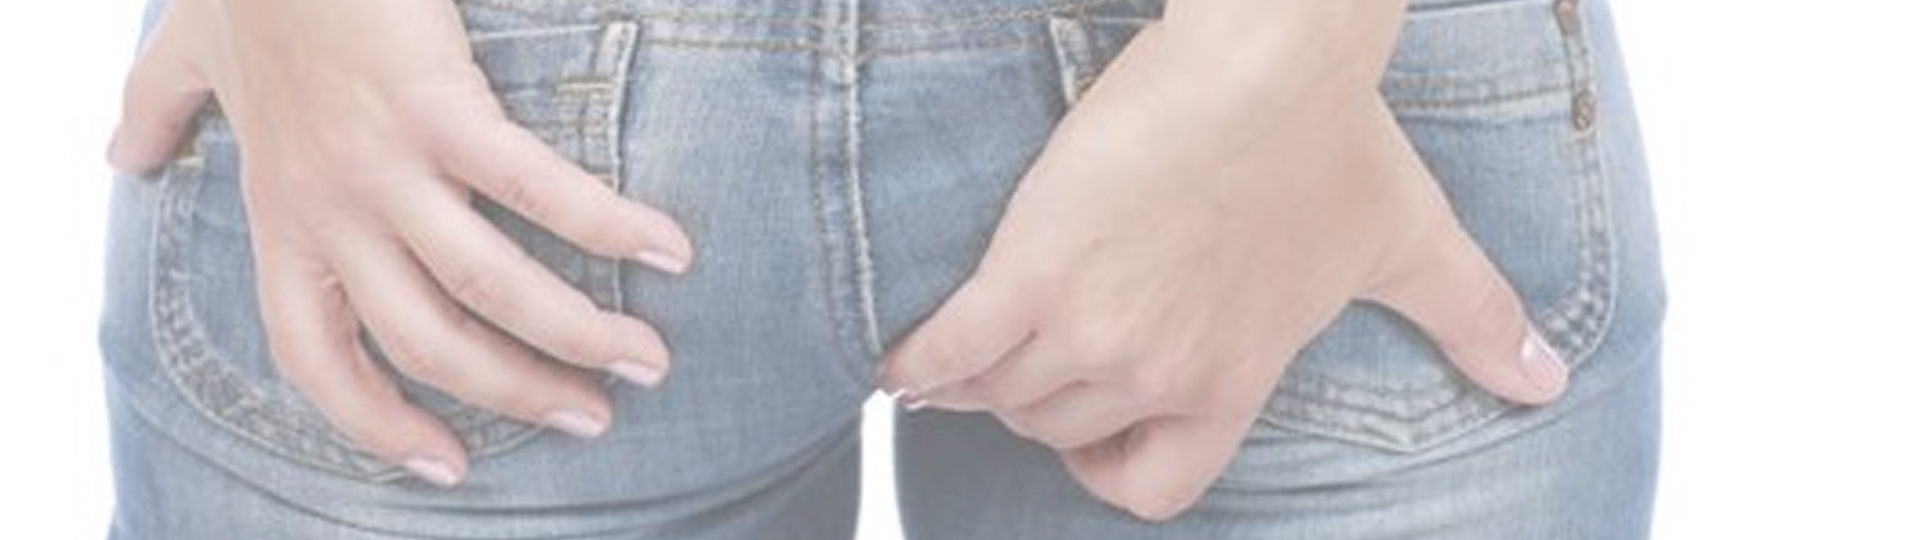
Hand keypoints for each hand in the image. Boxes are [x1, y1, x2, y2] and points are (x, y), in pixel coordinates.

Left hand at [109, 0, 691, 485]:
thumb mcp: (186, 58)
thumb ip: (158, 111)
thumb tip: (123, 152)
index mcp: (284, 216)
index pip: (320, 359)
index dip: (380, 425)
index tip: (448, 464)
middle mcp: (333, 212)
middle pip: (430, 342)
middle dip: (518, 394)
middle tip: (592, 419)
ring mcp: (386, 166)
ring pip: (489, 286)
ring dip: (577, 335)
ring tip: (645, 363)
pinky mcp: (440, 110)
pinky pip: (539, 189)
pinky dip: (610, 226)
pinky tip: (669, 252)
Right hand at [879, 19, 1567, 519]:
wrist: (1268, 63)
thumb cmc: (1335, 140)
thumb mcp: (1410, 244)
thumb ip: (1473, 318)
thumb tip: (1550, 382)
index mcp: (1233, 377)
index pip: (1153, 487)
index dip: (1110, 470)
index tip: (1090, 436)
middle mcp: (1161, 373)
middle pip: (1059, 433)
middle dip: (1039, 402)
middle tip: (1029, 350)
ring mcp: (1091, 331)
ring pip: (1000, 398)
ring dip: (974, 382)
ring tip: (962, 345)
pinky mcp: (1032, 274)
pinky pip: (948, 355)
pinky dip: (917, 366)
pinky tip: (902, 358)